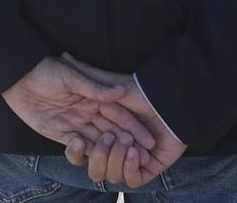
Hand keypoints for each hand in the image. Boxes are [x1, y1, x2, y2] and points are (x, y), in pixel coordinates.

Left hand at [0, 56, 158, 159]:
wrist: (18, 77)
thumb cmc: (46, 70)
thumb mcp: (71, 77)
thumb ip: (95, 88)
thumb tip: (121, 91)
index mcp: (94, 97)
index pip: (119, 115)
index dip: (134, 128)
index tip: (150, 141)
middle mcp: (88, 111)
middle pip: (111, 131)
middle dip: (126, 145)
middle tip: (141, 159)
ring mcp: (75, 123)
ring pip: (97, 142)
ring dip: (107, 152)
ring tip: (118, 162)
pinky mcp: (60, 133)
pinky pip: (76, 148)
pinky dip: (83, 152)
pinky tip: (87, 150)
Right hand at [57, 55, 187, 188]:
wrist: (171, 102)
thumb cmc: (141, 91)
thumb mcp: (110, 83)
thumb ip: (87, 75)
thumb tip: (64, 56)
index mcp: (104, 130)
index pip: (83, 146)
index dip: (77, 147)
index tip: (77, 140)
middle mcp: (115, 147)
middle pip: (95, 163)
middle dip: (98, 154)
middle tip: (107, 139)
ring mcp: (131, 160)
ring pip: (111, 174)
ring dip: (116, 161)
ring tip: (126, 144)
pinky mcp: (146, 169)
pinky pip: (133, 179)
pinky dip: (131, 169)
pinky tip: (137, 153)